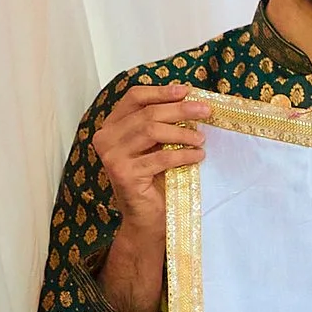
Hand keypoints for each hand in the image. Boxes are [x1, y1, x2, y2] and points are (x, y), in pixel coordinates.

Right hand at [94, 84, 212, 311]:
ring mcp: (112, 156)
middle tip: (206, 111)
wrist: (147, 220)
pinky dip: (183, 154)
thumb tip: (192, 101)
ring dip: (182, 133)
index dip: (162, 91)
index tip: (188, 91)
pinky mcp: (123, 173)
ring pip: (152, 130)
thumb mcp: (157, 148)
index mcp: (112, 126)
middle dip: (180, 110)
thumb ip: (163, 126)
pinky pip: (160, 157)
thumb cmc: (155, 182)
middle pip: (147, 113)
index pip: (134, 97)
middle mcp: (106, 138)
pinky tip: (198, 156)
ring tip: (201, 139)